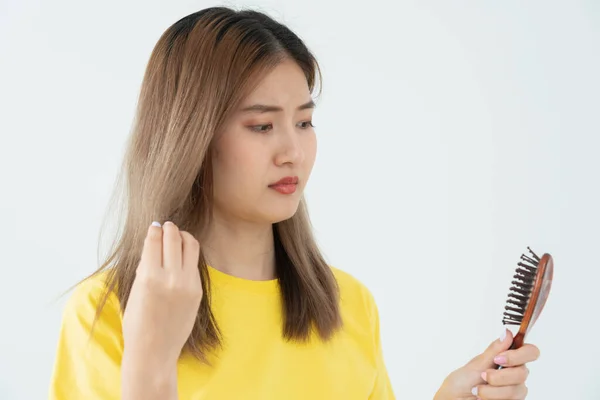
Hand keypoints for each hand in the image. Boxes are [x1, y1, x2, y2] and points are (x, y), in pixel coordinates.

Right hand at [122, 221, 202, 365]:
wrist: (154, 350)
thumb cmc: (137, 323)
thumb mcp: (135, 290)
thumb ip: (145, 267)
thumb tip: (153, 243)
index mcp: (149, 277)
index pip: (154, 241)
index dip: (154, 229)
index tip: (154, 225)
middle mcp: (170, 278)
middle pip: (174, 238)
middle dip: (169, 228)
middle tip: (167, 225)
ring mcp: (187, 284)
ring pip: (190, 246)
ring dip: (183, 236)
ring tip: (177, 235)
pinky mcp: (197, 290)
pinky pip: (194, 263)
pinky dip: (188, 254)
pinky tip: (182, 253)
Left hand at [435, 328, 539, 399]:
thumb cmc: (462, 383)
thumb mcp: (476, 364)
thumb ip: (494, 350)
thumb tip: (507, 332)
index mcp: (508, 360)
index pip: (530, 352)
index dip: (520, 354)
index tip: (499, 358)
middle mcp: (515, 375)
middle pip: (523, 372)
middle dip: (500, 376)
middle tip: (483, 376)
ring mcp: (514, 391)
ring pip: (517, 390)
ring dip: (493, 390)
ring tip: (477, 391)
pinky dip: (493, 398)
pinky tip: (482, 398)